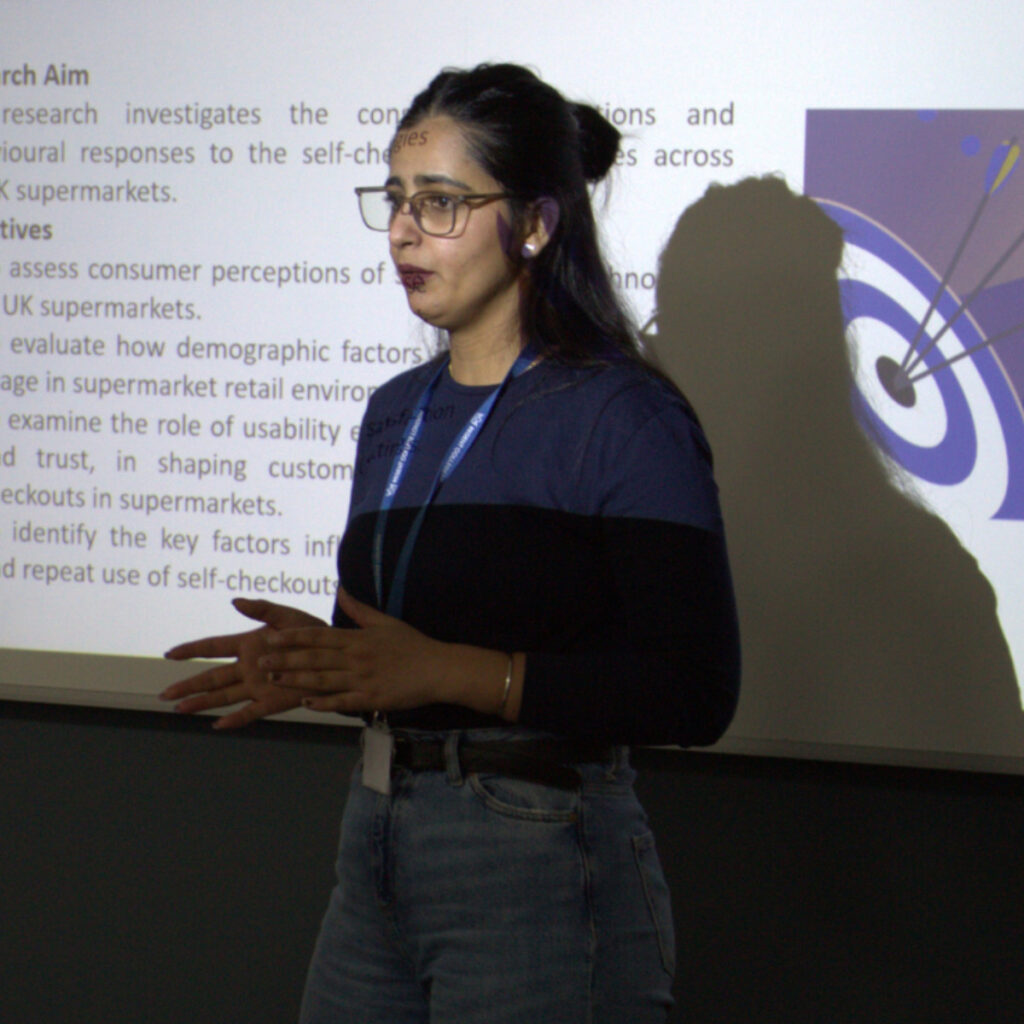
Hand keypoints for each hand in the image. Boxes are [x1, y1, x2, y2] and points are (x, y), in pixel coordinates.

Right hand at [160, 598, 327, 728]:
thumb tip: (235, 600)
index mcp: (248, 644)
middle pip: (211, 677)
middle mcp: (248, 667)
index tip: (169, 653)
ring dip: (203, 703)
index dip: (192, 649)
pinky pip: (250, 712)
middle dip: (188, 685)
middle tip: (164, 694)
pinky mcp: (272, 701)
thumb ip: (262, 609)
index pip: (213, 646)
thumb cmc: (311, 632)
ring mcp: (258, 685)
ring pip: (224, 696)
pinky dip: (235, 720)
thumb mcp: (287, 616)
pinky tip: (218, 725)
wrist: (335, 654)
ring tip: (180, 709)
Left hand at [259, 588, 458, 715]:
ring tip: (274, 679)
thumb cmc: (412, 644)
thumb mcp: (386, 622)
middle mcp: (357, 658)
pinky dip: (324, 703)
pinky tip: (306, 704)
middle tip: (261, 661)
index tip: (271, 636)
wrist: (438, 668)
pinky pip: (343, 701)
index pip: (319, 636)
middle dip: (286, 659)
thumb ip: (359, 609)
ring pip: (324, 680)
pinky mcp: (372, 698)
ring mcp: (364, 679)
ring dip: (297, 680)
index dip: (293, 637)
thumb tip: (341, 588)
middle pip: (315, 658)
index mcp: (358, 638)